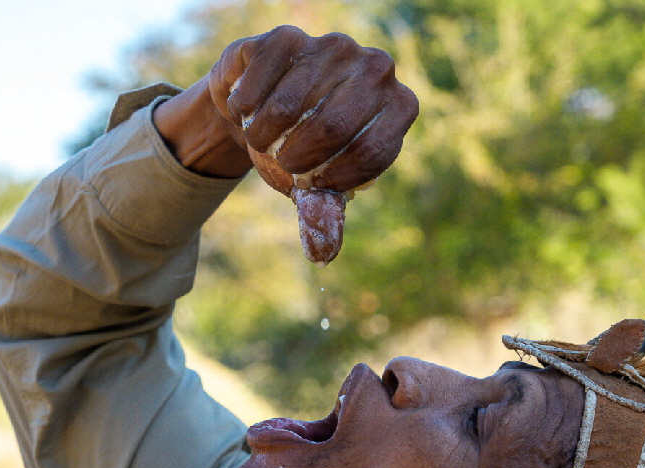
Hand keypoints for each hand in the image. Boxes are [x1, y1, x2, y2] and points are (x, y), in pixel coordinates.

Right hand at [156, 26, 417, 263]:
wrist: (258, 109)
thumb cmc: (299, 150)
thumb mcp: (314, 184)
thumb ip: (323, 214)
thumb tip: (322, 254)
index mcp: (398, 108)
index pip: (374, 150)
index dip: (335, 178)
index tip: (311, 184)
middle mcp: (376, 69)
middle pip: (333, 125)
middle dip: (296, 158)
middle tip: (281, 163)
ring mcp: (334, 47)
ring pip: (291, 104)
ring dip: (263, 134)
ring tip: (260, 138)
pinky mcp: (289, 37)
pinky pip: (263, 79)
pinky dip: (246, 106)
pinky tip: (247, 109)